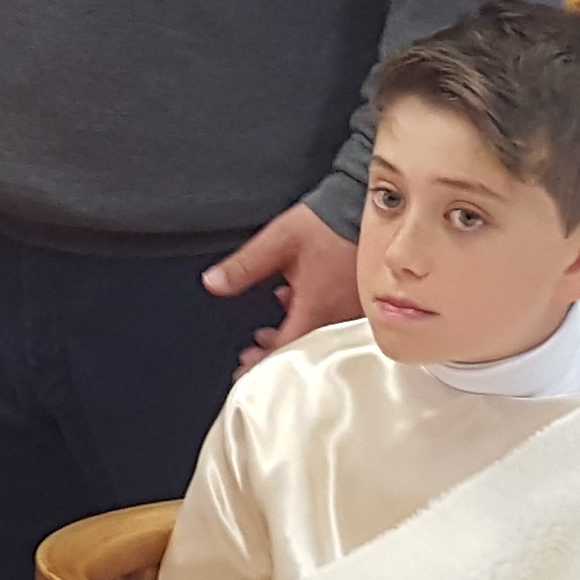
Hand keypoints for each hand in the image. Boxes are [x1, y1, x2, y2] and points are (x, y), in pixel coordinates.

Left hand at [201, 201, 360, 357]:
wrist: (366, 208)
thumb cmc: (327, 224)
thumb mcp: (278, 241)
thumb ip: (244, 266)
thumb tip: (213, 284)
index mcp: (316, 308)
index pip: (285, 350)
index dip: (262, 364)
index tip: (245, 371)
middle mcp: (338, 316)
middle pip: (303, 350)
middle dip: (274, 352)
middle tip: (253, 352)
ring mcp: (353, 311)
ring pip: (318, 336)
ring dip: (291, 334)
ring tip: (271, 330)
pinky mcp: (361, 301)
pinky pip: (334, 322)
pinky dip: (311, 318)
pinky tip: (298, 303)